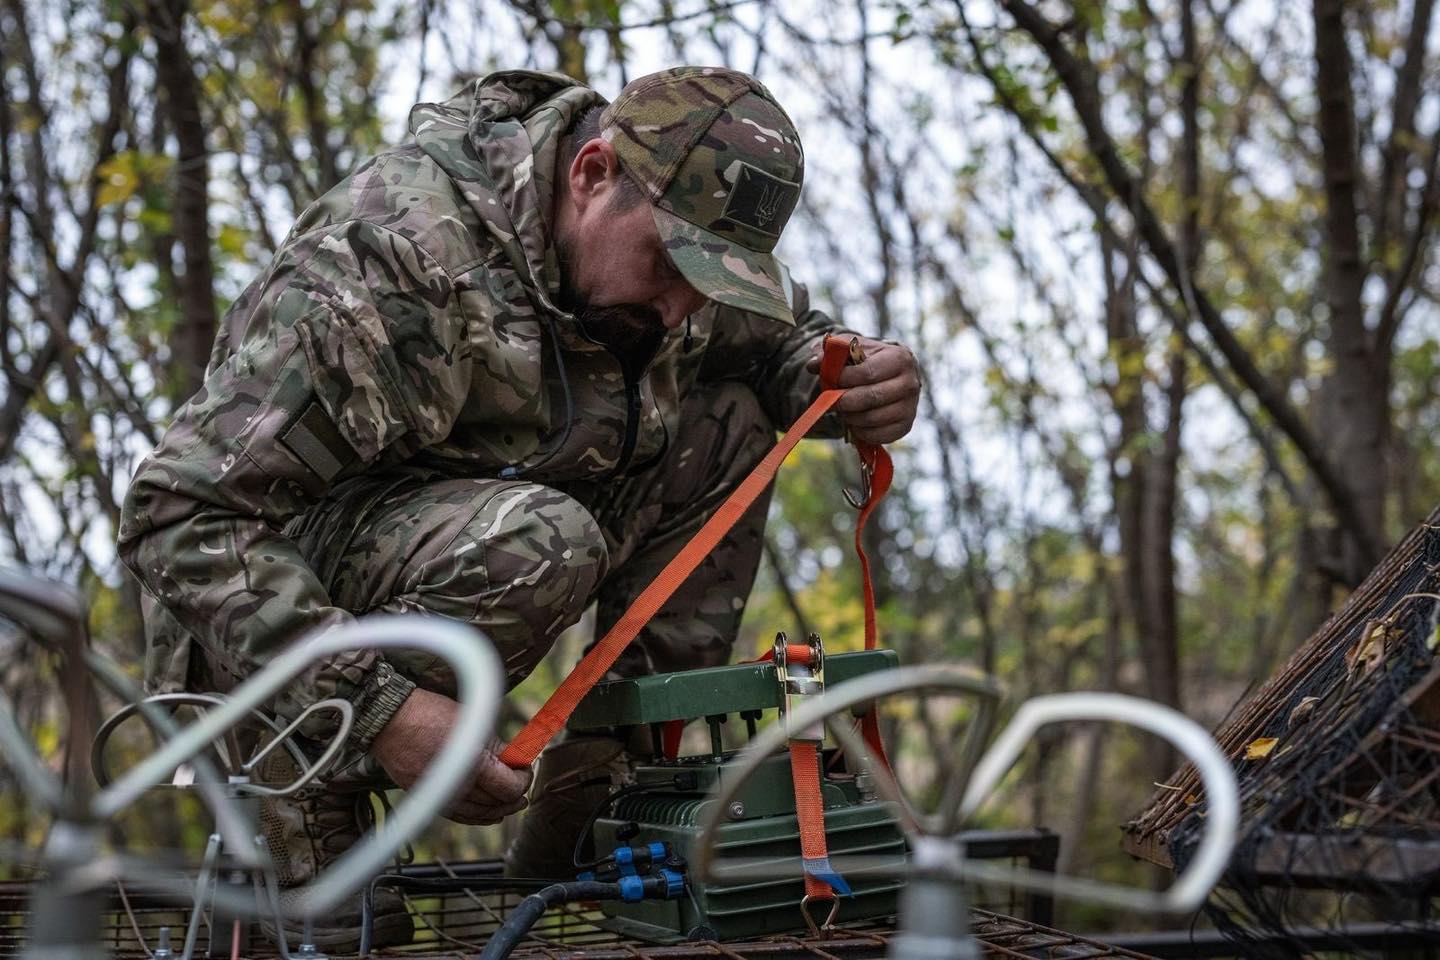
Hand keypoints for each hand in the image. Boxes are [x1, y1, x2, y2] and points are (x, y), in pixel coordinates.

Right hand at [370, 687, 532, 824]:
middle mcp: (458, 786)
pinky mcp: (429, 799)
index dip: (523, 780)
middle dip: (514, 795)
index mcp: (473, 764)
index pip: (509, 788)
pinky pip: (459, 816)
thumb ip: (498, 747)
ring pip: (479, 815)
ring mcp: (442, 796)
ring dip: (498, 809)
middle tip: (522, 784)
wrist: (391, 721)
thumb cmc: (432, 714)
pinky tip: (488, 813)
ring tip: (511, 803)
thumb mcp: (474, 723)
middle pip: (497, 804)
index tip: (525, 769)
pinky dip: (477, 817)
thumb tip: (516, 761)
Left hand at [806, 336, 920, 443]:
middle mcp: (911, 383)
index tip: (830, 380)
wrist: (890, 375)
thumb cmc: (867, 359)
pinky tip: (854, 421)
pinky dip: (860, 432)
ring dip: (850, 417)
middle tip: (830, 401)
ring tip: (842, 410)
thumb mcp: (850, 348)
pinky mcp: (905, 426)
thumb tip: (813, 364)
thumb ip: (830, 352)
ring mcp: (910, 407)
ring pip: (872, 418)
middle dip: (844, 401)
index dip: (843, 379)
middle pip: (870, 397)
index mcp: (899, 358)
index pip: (867, 373)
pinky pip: (877, 436)